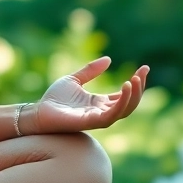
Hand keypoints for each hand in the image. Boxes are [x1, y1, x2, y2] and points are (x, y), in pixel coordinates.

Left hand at [28, 57, 148, 134]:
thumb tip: (108, 60)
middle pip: (129, 103)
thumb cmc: (54, 99)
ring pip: (125, 110)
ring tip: (135, 79)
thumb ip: (90, 71)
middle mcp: (102, 112)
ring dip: (134, 96)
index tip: (144, 68)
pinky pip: (113, 115)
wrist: (39, 111)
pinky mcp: (92, 122)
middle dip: (140, 89)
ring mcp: (98, 119)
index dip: (137, 82)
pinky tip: (125, 87)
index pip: (125, 95)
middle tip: (142, 72)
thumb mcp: (74, 79)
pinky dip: (122, 102)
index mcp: (100, 103)